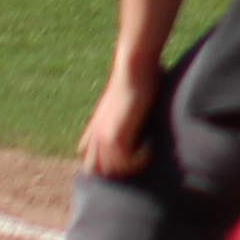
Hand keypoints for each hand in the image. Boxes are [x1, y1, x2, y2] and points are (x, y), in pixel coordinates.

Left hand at [79, 65, 164, 180]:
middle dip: (116, 169)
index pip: (86, 155)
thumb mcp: (129, 102)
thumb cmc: (137, 78)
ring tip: (150, 153)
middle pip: (94, 168)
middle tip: (139, 160)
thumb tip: (149, 119)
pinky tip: (153, 148)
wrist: (132, 70)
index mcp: (95, 126)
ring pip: (110, 169)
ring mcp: (102, 136)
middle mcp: (95, 134)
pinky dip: (141, 160)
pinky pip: (124, 163)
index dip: (105, 160)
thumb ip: (130, 114)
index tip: (129, 156)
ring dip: (133, 165)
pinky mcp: (115, 136)